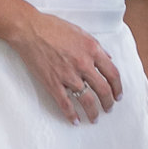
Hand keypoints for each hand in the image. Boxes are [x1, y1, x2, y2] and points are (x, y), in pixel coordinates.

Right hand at [8, 10, 123, 122]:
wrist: (30, 30)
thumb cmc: (53, 27)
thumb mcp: (81, 32)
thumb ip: (96, 46)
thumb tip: (107, 58)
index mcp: (92, 50)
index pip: (112, 73)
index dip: (117, 87)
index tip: (117, 94)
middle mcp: (83, 64)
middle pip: (102, 90)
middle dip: (108, 102)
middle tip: (109, 108)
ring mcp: (68, 75)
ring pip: (86, 100)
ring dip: (93, 112)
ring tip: (95, 118)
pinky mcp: (53, 83)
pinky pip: (65, 103)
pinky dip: (71, 114)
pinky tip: (75, 120)